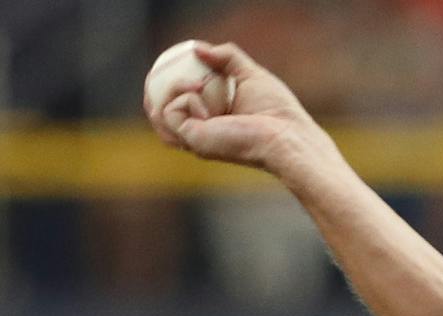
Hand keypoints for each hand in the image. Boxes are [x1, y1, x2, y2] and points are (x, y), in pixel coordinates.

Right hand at [142, 42, 324, 173]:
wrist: (286, 135)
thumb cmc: (277, 111)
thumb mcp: (248, 74)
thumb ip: (226, 57)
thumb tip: (197, 47)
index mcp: (213, 122)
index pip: (179, 104)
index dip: (170, 82)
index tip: (175, 61)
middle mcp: (201, 134)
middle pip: (159, 111)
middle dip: (155, 85)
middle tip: (165, 65)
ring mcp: (195, 139)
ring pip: (158, 112)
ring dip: (169, 88)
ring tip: (196, 83)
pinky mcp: (193, 140)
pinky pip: (169, 112)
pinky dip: (181, 95)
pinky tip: (200, 92)